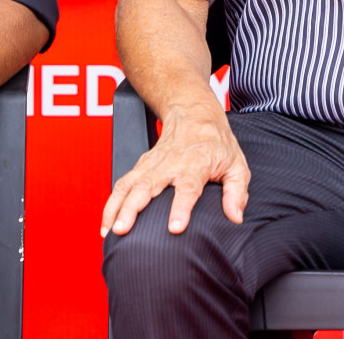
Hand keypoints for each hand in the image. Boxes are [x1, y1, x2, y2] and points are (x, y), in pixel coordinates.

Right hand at [101, 103, 248, 237]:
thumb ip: (237, 192)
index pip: (186, 188)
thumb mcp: (236, 165)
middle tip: (123, 230)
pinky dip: (112, 203)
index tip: (174, 228)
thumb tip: (235, 217)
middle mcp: (169, 164)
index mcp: (195, 164)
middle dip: (132, 209)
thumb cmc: (216, 143)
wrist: (193, 114)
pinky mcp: (141, 165)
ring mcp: (151, 163)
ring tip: (110, 231)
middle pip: (147, 186)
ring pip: (129, 185)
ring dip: (116, 207)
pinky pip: (122, 184)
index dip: (181, 208)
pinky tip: (107, 223)